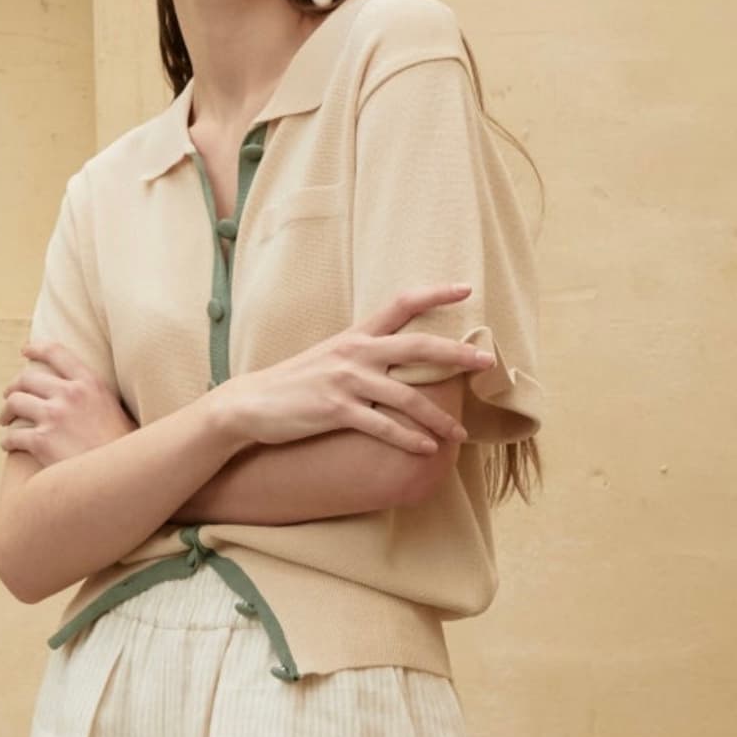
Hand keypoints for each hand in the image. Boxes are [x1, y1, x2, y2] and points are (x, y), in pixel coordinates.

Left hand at [0, 342, 137, 467]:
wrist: (121, 474)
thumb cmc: (121, 446)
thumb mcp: (113, 407)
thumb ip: (93, 394)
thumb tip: (75, 388)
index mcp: (89, 382)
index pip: (56, 352)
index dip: (36, 349)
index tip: (25, 351)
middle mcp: (70, 394)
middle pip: (26, 379)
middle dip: (13, 387)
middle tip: (9, 397)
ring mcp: (54, 416)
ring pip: (14, 403)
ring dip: (6, 412)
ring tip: (6, 421)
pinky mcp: (41, 441)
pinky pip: (12, 436)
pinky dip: (7, 441)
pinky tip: (9, 445)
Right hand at [214, 284, 494, 454]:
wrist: (250, 403)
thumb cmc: (294, 383)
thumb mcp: (330, 356)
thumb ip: (364, 353)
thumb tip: (399, 359)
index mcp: (356, 335)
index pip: (401, 303)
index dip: (435, 293)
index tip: (466, 287)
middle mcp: (356, 352)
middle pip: (418, 347)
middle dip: (456, 355)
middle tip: (486, 362)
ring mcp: (346, 381)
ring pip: (408, 397)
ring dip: (439, 417)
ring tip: (460, 434)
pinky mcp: (336, 410)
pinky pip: (383, 426)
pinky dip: (409, 439)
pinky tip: (427, 449)